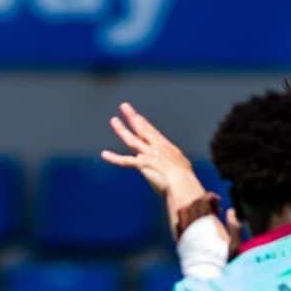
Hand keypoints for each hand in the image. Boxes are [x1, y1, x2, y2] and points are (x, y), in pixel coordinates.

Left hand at [101, 102, 208, 216]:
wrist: (182, 183)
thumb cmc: (186, 181)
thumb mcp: (183, 169)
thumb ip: (178, 166)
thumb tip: (180, 170)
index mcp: (167, 147)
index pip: (153, 133)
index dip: (144, 124)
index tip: (137, 117)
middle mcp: (156, 147)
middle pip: (142, 129)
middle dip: (133, 117)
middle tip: (124, 106)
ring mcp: (148, 154)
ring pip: (132, 140)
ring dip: (121, 129)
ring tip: (113, 120)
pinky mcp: (142, 165)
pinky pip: (125, 161)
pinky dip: (114, 158)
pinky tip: (104, 154)